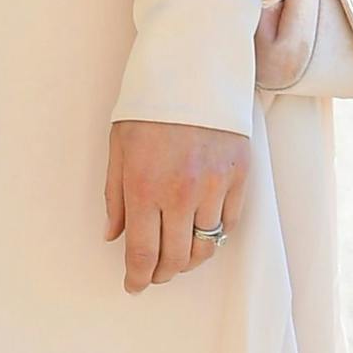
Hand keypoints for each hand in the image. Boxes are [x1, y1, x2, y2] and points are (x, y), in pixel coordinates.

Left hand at [105, 120, 248, 292]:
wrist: (191, 67)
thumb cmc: (148, 104)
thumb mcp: (118, 144)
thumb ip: (115, 195)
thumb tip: (113, 236)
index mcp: (144, 184)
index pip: (142, 252)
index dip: (137, 277)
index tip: (133, 285)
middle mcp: (181, 193)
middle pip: (176, 258)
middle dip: (161, 272)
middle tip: (152, 272)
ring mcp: (214, 188)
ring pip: (205, 248)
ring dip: (188, 260)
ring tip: (175, 255)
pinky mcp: (239, 178)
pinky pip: (229, 225)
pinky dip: (214, 236)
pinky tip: (199, 230)